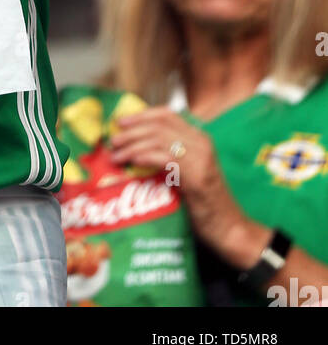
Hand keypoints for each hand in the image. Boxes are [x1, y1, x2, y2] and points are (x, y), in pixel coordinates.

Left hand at [108, 107, 246, 250]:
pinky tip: (133, 161)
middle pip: (159, 126)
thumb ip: (170, 157)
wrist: (229, 229)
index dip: (141, 115)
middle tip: (113, 141)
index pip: (167, 115)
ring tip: (116, 155)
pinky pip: (166, 159)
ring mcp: (200, 160)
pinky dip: (146, 156)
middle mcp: (201, 144)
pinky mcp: (197, 178)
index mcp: (199, 138)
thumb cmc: (205, 204)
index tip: (121, 121)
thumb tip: (135, 147)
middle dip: (132, 131)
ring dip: (133, 145)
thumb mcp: (188, 172)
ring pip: (159, 140)